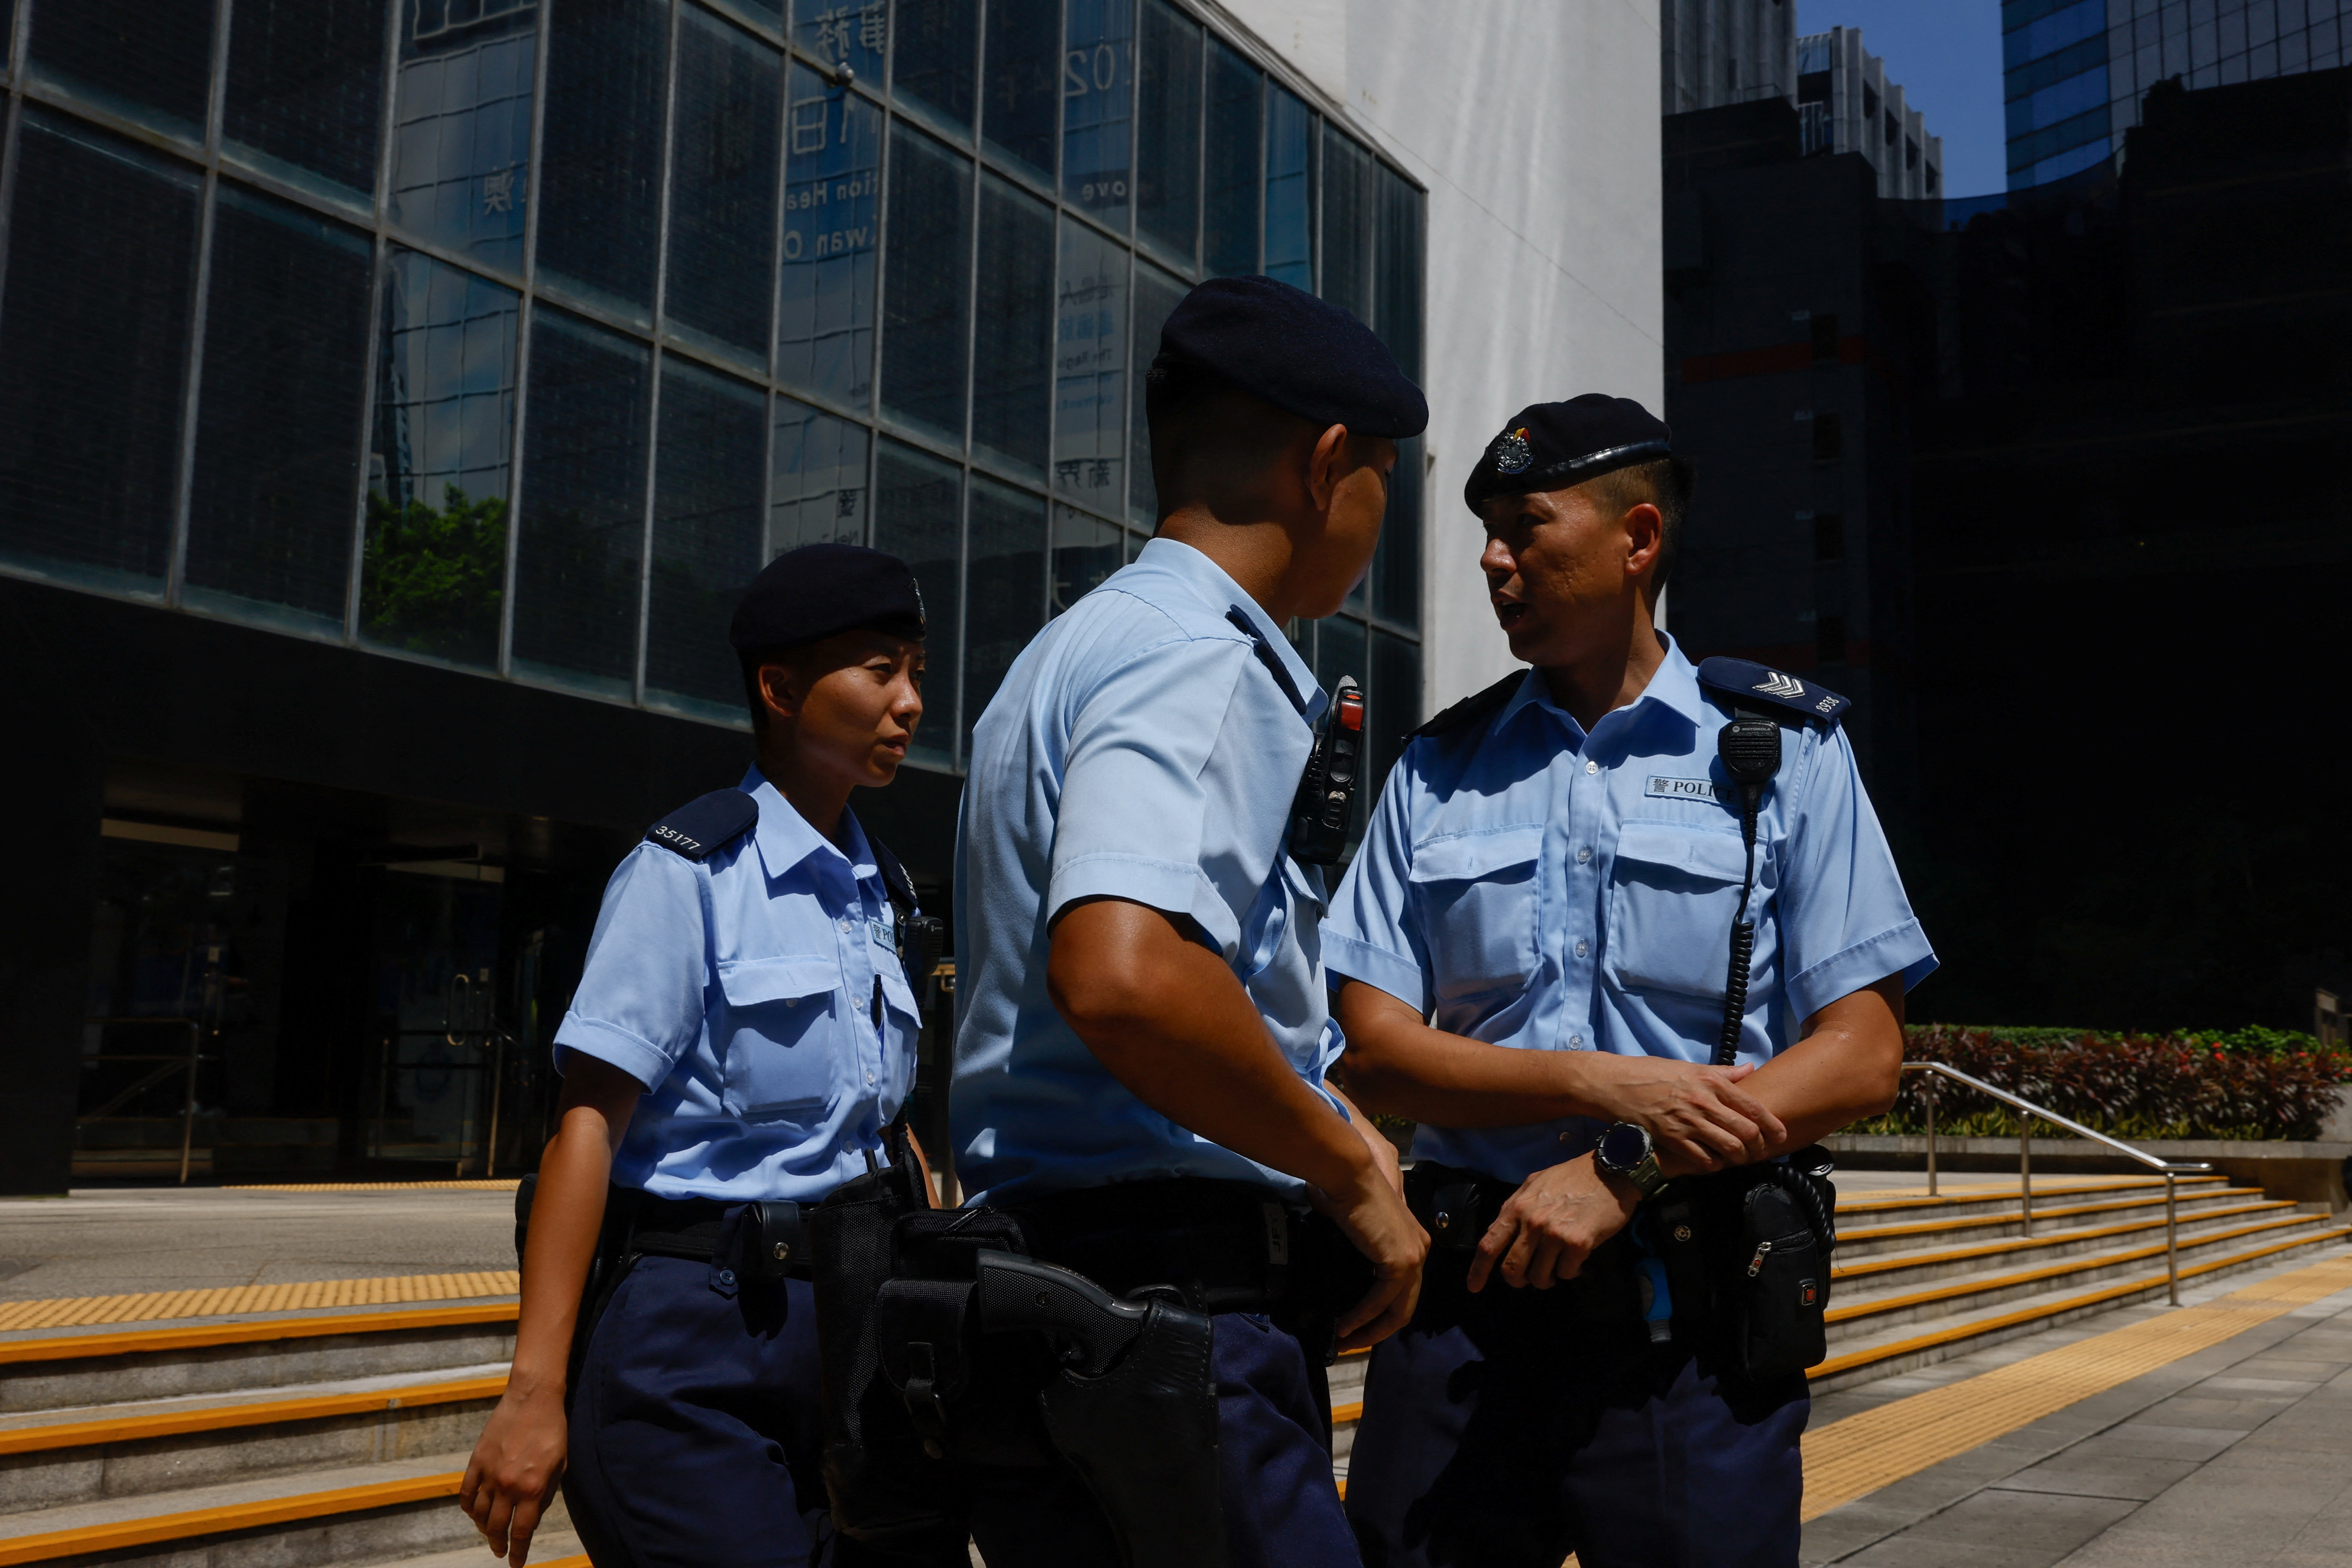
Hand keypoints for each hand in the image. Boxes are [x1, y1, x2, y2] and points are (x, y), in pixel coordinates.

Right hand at [459, 1379, 568, 1565]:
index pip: (521, 1532)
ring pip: (479, 1514)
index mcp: (532, 1489)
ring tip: (489, 1534)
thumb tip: (532, 1517)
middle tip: (501, 1551)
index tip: (516, 1564)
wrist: (533, 1399)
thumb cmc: (553, 1430)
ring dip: (483, 1529)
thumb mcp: (560, 1466)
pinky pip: (467, 1493)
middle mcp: (508, 1486)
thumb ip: (545, 1494)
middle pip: (497, 1527)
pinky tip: (474, 1513)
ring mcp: (489, 1474)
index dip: (518, 1552)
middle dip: (498, 1544)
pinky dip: (468, 1507)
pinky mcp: (476, 1462)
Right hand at [1309, 1161, 1428, 1351]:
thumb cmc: (1346, 1190)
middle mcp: (1418, 1249)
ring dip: (1369, 1330)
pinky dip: (1362, 1317)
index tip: (1354, 1325)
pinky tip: (1344, 1326)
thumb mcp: (1357, 1225)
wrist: (1349, 1174)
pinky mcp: (1400, 1262)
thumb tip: (1341, 1261)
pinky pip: (1380, 1301)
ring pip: (1397, 1310)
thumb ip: (1360, 1245)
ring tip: (1344, 1340)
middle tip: (1349, 1341)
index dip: (1381, 1312)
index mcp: (1411, 1240)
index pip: (1402, 1288)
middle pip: (1404, 1304)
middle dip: (1377, 1329)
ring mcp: (1413, 1256)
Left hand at [1467, 1154, 1637, 1292]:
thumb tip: (1499, 1231)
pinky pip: (1565, 1274)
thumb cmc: (1572, 1177)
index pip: (1489, 1244)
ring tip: (1556, 1266)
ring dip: (1546, 1278)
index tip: (1474, 1287)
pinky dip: (1569, 1272)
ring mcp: (1554, 1234)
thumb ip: (1515, 1207)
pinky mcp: (1578, 1244)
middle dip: (1518, 1280)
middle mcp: (1531, 1222)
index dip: (1478, 1270)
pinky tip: (1576, 1259)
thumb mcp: (1534, 1184)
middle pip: (1512, 1269)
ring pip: (1539, 1277)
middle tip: (1528, 1279)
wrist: (1609, 1171)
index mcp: (1517, 1207)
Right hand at [1573, 1056, 1785, 1171]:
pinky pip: (1703, 1159)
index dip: (1772, 1124)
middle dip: (1758, 1146)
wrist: (1615, 1084)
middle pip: (1746, 1131)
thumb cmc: (1652, 1072)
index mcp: (1710, 1081)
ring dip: (1738, 1158)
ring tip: (1738, 1159)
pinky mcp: (1671, 1138)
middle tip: (1760, 1151)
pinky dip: (1713, 1165)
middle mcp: (1702, 1101)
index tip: (1781, 1135)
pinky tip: (1714, 1163)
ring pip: (1728, 1148)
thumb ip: (1722, 1072)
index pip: (1752, 1106)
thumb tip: (1750, 1068)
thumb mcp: (1689, 1067)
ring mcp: (1687, 1121)